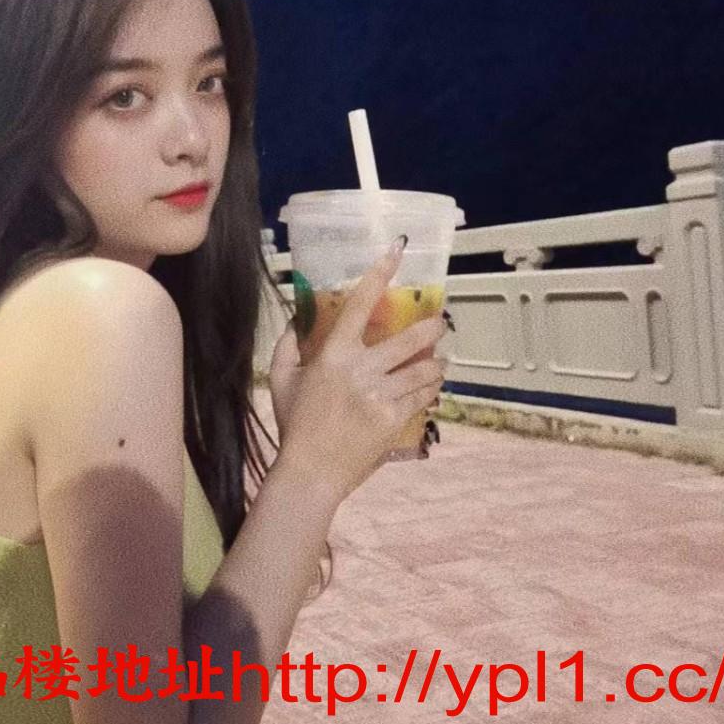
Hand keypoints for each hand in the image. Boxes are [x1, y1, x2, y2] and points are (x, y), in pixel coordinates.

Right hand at [267, 240, 447, 486]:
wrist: (311, 472)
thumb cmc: (294, 425)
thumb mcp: (282, 381)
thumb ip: (289, 347)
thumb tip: (299, 322)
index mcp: (334, 355)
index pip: (360, 304)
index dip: (380, 274)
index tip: (397, 251)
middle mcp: (362, 370)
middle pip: (410, 338)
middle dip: (432, 327)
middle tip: (441, 322)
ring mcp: (381, 396)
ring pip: (424, 370)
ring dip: (436, 362)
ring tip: (439, 360)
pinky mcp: (394, 419)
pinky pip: (422, 397)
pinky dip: (429, 389)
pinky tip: (430, 387)